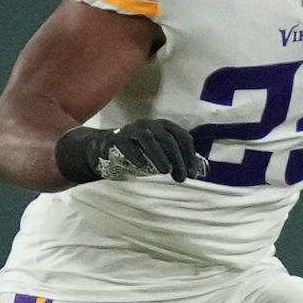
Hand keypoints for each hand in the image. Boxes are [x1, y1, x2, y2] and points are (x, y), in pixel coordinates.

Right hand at [56, 119, 208, 183]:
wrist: (104, 147)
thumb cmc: (138, 151)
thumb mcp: (159, 151)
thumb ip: (175, 156)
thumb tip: (198, 169)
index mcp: (163, 125)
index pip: (182, 136)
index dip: (189, 155)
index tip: (192, 173)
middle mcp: (149, 124)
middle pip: (167, 138)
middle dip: (177, 159)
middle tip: (181, 178)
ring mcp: (131, 129)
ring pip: (148, 139)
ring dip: (159, 155)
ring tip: (165, 171)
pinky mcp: (116, 137)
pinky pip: (127, 145)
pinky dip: (135, 155)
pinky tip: (142, 166)